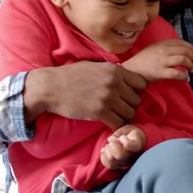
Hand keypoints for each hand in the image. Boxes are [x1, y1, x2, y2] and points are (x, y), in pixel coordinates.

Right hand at [24, 61, 146, 128]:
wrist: (50, 87)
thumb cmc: (70, 76)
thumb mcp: (95, 66)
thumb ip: (111, 71)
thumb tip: (125, 75)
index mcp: (115, 70)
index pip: (141, 83)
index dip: (136, 92)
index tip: (126, 96)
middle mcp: (114, 82)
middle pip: (137, 100)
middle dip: (130, 106)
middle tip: (119, 109)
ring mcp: (108, 97)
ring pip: (130, 113)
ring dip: (123, 117)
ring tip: (114, 116)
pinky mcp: (99, 112)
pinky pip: (119, 123)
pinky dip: (116, 126)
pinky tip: (109, 124)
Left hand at [100, 124, 146, 168]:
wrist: (134, 142)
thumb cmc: (130, 134)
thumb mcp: (128, 129)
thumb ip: (120, 133)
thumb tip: (110, 140)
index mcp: (137, 145)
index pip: (132, 147)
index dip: (126, 142)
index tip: (122, 137)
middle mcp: (132, 156)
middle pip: (119, 155)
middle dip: (112, 145)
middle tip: (114, 140)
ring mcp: (125, 162)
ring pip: (111, 160)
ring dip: (107, 150)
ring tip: (110, 145)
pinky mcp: (118, 166)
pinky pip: (108, 165)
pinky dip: (103, 156)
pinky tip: (105, 150)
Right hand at [121, 39, 192, 82]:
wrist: (131, 70)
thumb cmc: (143, 60)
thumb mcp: (153, 48)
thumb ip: (165, 47)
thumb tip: (182, 51)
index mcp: (161, 43)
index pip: (181, 43)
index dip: (190, 47)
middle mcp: (163, 51)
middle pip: (184, 51)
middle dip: (192, 57)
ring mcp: (162, 61)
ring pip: (183, 60)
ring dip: (190, 65)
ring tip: (191, 70)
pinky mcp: (161, 72)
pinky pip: (177, 73)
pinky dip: (184, 76)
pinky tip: (186, 79)